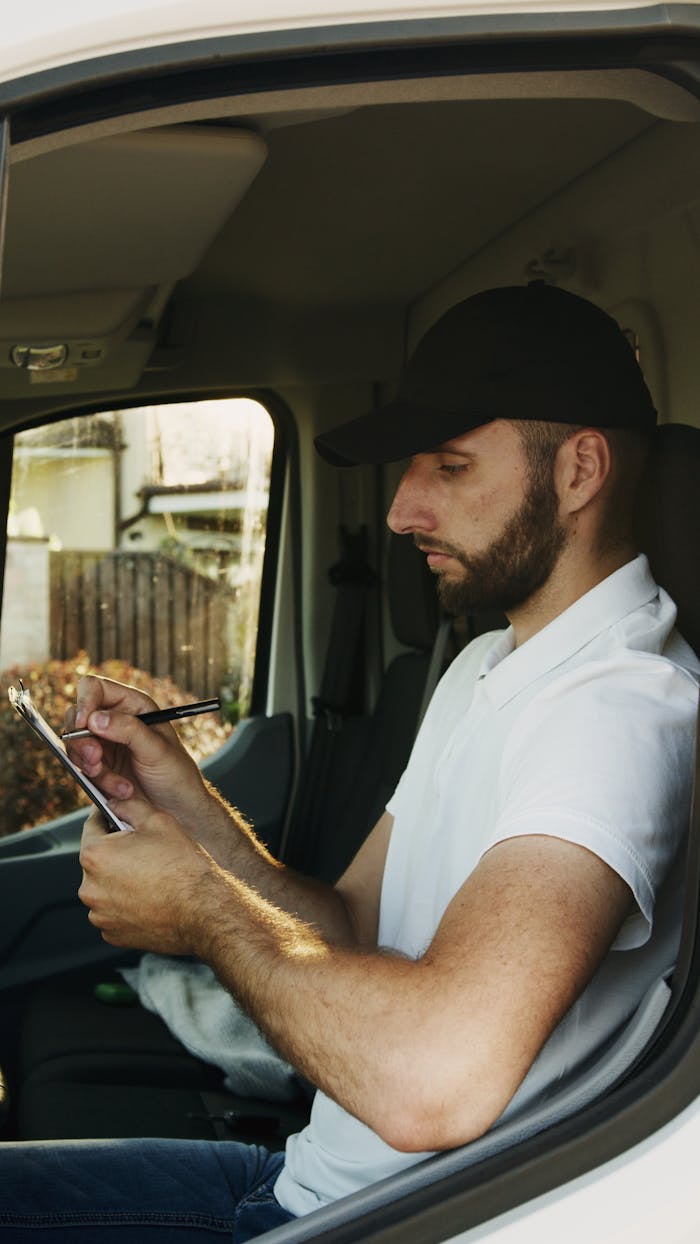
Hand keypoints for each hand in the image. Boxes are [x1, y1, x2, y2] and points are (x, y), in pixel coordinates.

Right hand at [66, 675, 210, 822]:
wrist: (178, 809)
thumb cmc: (176, 773)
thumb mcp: (157, 749)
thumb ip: (128, 730)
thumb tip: (94, 719)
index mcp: (132, 705)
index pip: (95, 689)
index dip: (84, 701)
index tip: (83, 723)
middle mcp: (114, 721)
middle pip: (76, 718)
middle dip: (82, 741)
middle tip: (96, 759)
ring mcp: (104, 745)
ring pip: (76, 747)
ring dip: (92, 767)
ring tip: (121, 785)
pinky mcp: (99, 768)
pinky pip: (83, 770)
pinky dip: (98, 782)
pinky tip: (122, 792)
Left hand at [78, 798, 214, 952]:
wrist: (202, 909)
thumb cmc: (182, 866)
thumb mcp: (158, 821)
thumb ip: (129, 805)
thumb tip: (115, 801)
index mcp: (95, 855)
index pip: (92, 826)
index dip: (108, 817)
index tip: (118, 818)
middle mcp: (90, 887)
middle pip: (98, 859)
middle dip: (117, 852)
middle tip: (145, 851)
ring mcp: (100, 914)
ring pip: (105, 887)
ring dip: (120, 880)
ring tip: (150, 877)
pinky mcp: (112, 933)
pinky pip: (113, 911)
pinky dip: (126, 905)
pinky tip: (150, 898)